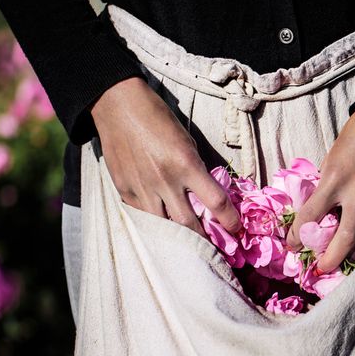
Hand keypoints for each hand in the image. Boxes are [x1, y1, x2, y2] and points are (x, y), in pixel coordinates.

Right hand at [89, 76, 241, 236]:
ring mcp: (143, 188)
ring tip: (189, 245)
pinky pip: (143, 215)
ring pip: (164, 226)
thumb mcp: (187, 140)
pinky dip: (155, 221)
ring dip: (179, 238)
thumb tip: (205, 194)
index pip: (216, 202)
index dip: (230, 221)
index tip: (236, 230)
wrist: (118, 106)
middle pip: (190, 225)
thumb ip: (196, 168)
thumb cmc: (158, 118)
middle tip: (214, 249)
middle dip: (205, 241)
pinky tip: (162, 223)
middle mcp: (166, 181)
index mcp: (186, 164)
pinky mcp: (124, 190)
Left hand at [286, 105, 354, 271]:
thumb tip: (318, 212)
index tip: (293, 245)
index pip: (311, 215)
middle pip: (345, 237)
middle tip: (322, 269)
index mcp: (335, 178)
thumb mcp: (332, 158)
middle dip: (332, 259)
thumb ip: (326, 186)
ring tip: (350, 261)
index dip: (298, 235)